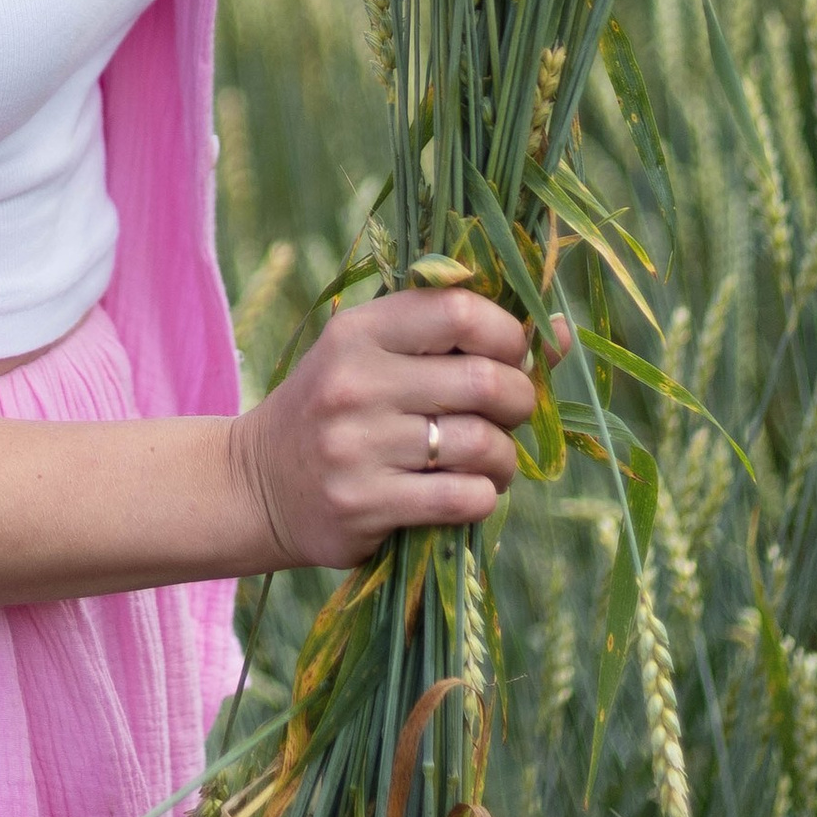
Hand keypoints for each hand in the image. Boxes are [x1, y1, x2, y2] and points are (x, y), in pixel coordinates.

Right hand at [225, 288, 546, 566]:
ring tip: (492, 461)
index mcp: (358, 332)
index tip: (512, 356)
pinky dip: (483, 497)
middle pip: (486, 381)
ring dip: (506, 459)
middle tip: (511, 415)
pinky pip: (464, 498)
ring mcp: (356, 446)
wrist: (256, 485)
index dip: (509, 334)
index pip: (460, 312)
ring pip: (483, 445)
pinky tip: (467, 493)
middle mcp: (354, 383)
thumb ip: (455, 339)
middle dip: (520, 401)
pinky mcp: (363, 504)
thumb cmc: (337, 411)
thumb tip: (560, 332)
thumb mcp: (375, 357)